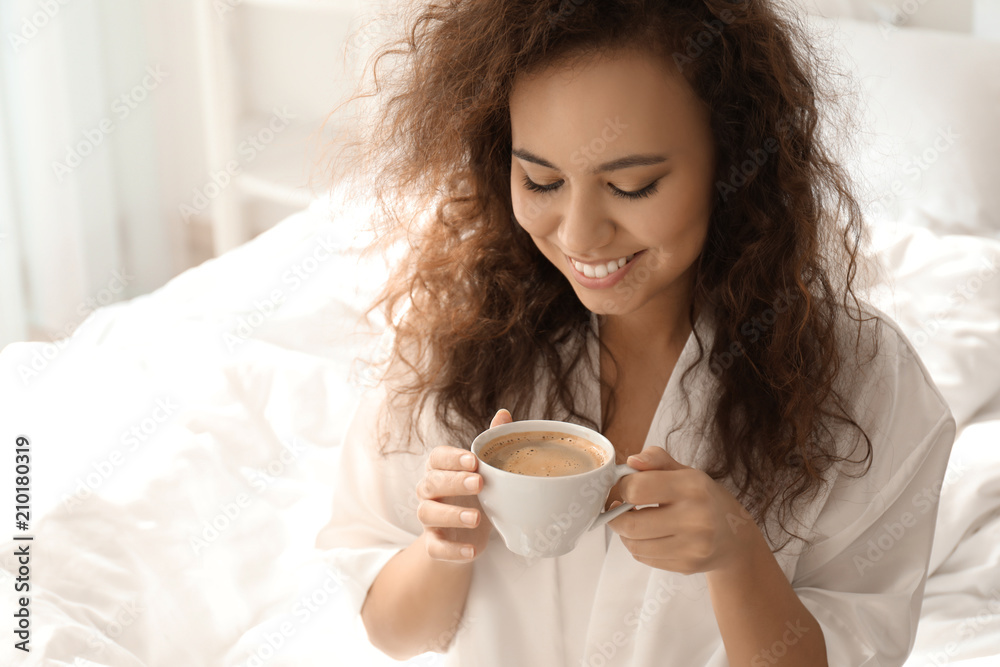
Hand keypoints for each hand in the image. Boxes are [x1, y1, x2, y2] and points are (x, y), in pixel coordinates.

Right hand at [415, 409, 512, 561]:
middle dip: (454, 482)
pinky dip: (452, 550)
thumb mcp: (485, 470)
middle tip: (480, 483)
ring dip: (451, 515)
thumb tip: (504, 413)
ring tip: (476, 517)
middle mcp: (429, 491)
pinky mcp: (433, 544)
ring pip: (428, 514)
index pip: (437, 457)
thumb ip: (490, 443)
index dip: (452, 458)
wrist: (467, 535)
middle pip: (432, 482)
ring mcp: (429, 518)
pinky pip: (435, 547)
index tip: (473, 460)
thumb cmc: (475, 494)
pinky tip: (472, 550)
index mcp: (440, 469)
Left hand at [607, 447, 756, 574]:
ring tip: (632, 522)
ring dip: (625, 534)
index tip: (625, 487)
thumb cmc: (705, 499)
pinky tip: (647, 537)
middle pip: (631, 524)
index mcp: (692, 487)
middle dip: (616, 516)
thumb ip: (657, 460)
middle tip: (618, 509)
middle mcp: (695, 518)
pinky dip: (638, 547)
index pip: (637, 489)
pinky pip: (645, 558)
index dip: (623, 487)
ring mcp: (692, 546)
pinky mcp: (687, 565)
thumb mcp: (686, 472)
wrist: (736, 538)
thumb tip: (631, 461)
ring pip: (634, 545)